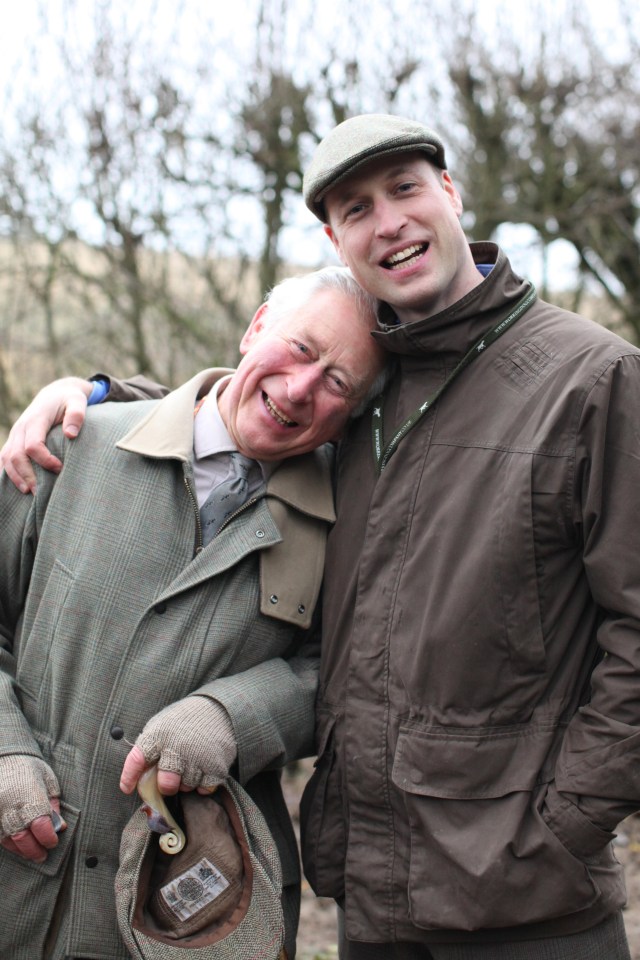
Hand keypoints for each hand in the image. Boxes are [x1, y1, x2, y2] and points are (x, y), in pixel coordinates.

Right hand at [0, 377, 91, 493]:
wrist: (54, 394)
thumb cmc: (69, 400)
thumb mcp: (77, 401)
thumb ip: (76, 415)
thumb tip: (70, 435)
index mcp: (36, 419)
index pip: (33, 445)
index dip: (44, 460)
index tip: (60, 468)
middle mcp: (21, 427)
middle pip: (16, 455)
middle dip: (27, 474)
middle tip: (40, 492)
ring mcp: (15, 434)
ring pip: (7, 458)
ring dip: (15, 476)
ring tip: (29, 492)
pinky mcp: (14, 440)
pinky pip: (5, 457)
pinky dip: (8, 472)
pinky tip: (18, 485)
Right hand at [0, 756, 64, 862]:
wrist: (4, 756)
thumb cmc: (29, 767)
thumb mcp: (48, 781)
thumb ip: (53, 804)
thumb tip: (60, 826)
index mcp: (30, 796)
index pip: (41, 826)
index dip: (48, 839)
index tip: (53, 842)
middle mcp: (11, 806)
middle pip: (22, 838)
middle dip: (34, 850)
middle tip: (42, 856)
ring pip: (7, 840)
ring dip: (20, 850)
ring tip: (30, 852)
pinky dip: (8, 843)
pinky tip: (16, 845)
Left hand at [119, 696, 236, 796]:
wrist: (217, 707)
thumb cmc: (183, 720)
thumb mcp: (161, 725)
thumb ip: (150, 747)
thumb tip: (138, 774)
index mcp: (158, 735)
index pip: (137, 760)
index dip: (129, 777)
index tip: (126, 788)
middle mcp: (177, 747)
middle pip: (167, 784)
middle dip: (167, 786)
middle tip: (171, 780)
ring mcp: (198, 756)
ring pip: (187, 787)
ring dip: (187, 781)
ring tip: (191, 765)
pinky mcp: (216, 764)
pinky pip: (206, 788)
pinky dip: (204, 784)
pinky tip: (203, 770)